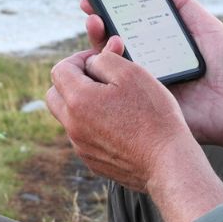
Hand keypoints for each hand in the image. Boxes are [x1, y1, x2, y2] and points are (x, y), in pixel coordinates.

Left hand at [45, 40, 194, 192]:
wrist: (167, 162)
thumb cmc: (153, 115)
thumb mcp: (131, 73)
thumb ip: (104, 59)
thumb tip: (92, 62)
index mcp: (78, 100)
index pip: (60, 70)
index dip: (80, 59)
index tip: (100, 60)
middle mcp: (72, 125)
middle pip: (55, 95)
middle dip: (73, 82)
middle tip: (100, 79)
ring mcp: (81, 146)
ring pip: (70, 117)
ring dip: (84, 105)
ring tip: (115, 102)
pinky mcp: (92, 161)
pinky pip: (84, 137)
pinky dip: (95, 126)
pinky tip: (122, 126)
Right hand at [80, 0, 222, 148]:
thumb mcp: (208, 29)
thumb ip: (186, 6)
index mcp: (159, 43)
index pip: (128, 23)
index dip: (110, 7)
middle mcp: (147, 61)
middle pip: (112, 40)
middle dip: (96, 21)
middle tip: (90, 7)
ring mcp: (143, 82)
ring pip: (109, 63)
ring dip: (97, 42)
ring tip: (96, 24)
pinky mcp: (144, 102)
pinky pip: (119, 90)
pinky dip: (106, 73)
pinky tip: (102, 57)